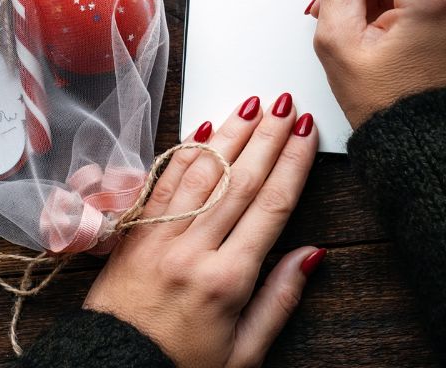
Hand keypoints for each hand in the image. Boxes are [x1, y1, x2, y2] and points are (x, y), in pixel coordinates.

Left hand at [84, 95, 321, 366]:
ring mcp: (159, 237)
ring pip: (201, 172)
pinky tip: (202, 129)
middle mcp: (192, 250)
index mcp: (226, 280)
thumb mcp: (245, 352)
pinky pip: (162, 182)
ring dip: (229, 133)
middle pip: (239, 179)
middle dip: (266, 136)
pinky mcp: (133, 232)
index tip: (305, 131)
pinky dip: (184, 152)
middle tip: (284, 103)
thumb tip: (312, 254)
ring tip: (250, 104)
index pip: (270, 206)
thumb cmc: (179, 367)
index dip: (292, 162)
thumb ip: (280, 299)